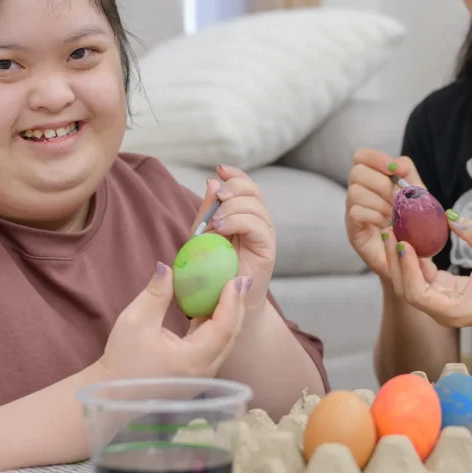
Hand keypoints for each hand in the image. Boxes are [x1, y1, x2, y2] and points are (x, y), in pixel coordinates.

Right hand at [99, 263, 249, 379]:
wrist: (114, 394)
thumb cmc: (122, 360)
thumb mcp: (136, 321)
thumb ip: (156, 293)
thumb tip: (168, 267)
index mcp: (193, 359)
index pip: (223, 327)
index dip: (232, 301)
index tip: (235, 278)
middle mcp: (205, 371)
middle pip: (231, 335)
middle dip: (237, 306)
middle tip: (240, 280)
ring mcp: (202, 376)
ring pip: (225, 342)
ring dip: (228, 316)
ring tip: (230, 291)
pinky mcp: (196, 375)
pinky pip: (214, 348)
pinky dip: (216, 327)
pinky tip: (210, 309)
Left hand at [194, 164, 274, 312]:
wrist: (223, 303)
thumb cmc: (211, 270)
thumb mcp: (203, 235)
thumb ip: (207, 210)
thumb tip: (212, 181)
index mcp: (245, 215)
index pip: (247, 185)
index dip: (236, 174)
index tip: (220, 169)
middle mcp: (258, 221)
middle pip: (253, 191)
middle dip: (234, 187)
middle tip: (217, 196)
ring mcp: (265, 235)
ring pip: (255, 206)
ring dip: (231, 208)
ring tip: (214, 223)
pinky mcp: (268, 249)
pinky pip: (257, 227)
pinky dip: (238, 222)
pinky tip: (222, 229)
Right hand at [345, 149, 426, 281]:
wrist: (413, 260)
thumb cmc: (414, 227)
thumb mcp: (417, 197)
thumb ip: (409, 176)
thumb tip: (398, 165)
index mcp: (373, 181)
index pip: (361, 156)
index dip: (376, 158)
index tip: (394, 170)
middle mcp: (358, 194)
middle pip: (357, 172)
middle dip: (382, 184)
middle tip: (399, 200)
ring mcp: (353, 212)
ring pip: (355, 192)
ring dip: (380, 202)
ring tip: (395, 216)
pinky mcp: (353, 231)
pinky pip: (356, 212)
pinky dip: (375, 216)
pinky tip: (388, 226)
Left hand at [382, 213, 471, 329]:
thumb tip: (451, 215)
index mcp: (451, 311)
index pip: (416, 293)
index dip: (407, 268)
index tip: (403, 243)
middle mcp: (440, 310)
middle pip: (405, 288)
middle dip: (395, 260)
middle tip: (389, 230)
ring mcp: (438, 302)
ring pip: (409, 282)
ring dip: (400, 258)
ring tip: (393, 230)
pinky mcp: (441, 292)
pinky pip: (420, 276)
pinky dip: (413, 258)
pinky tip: (408, 236)